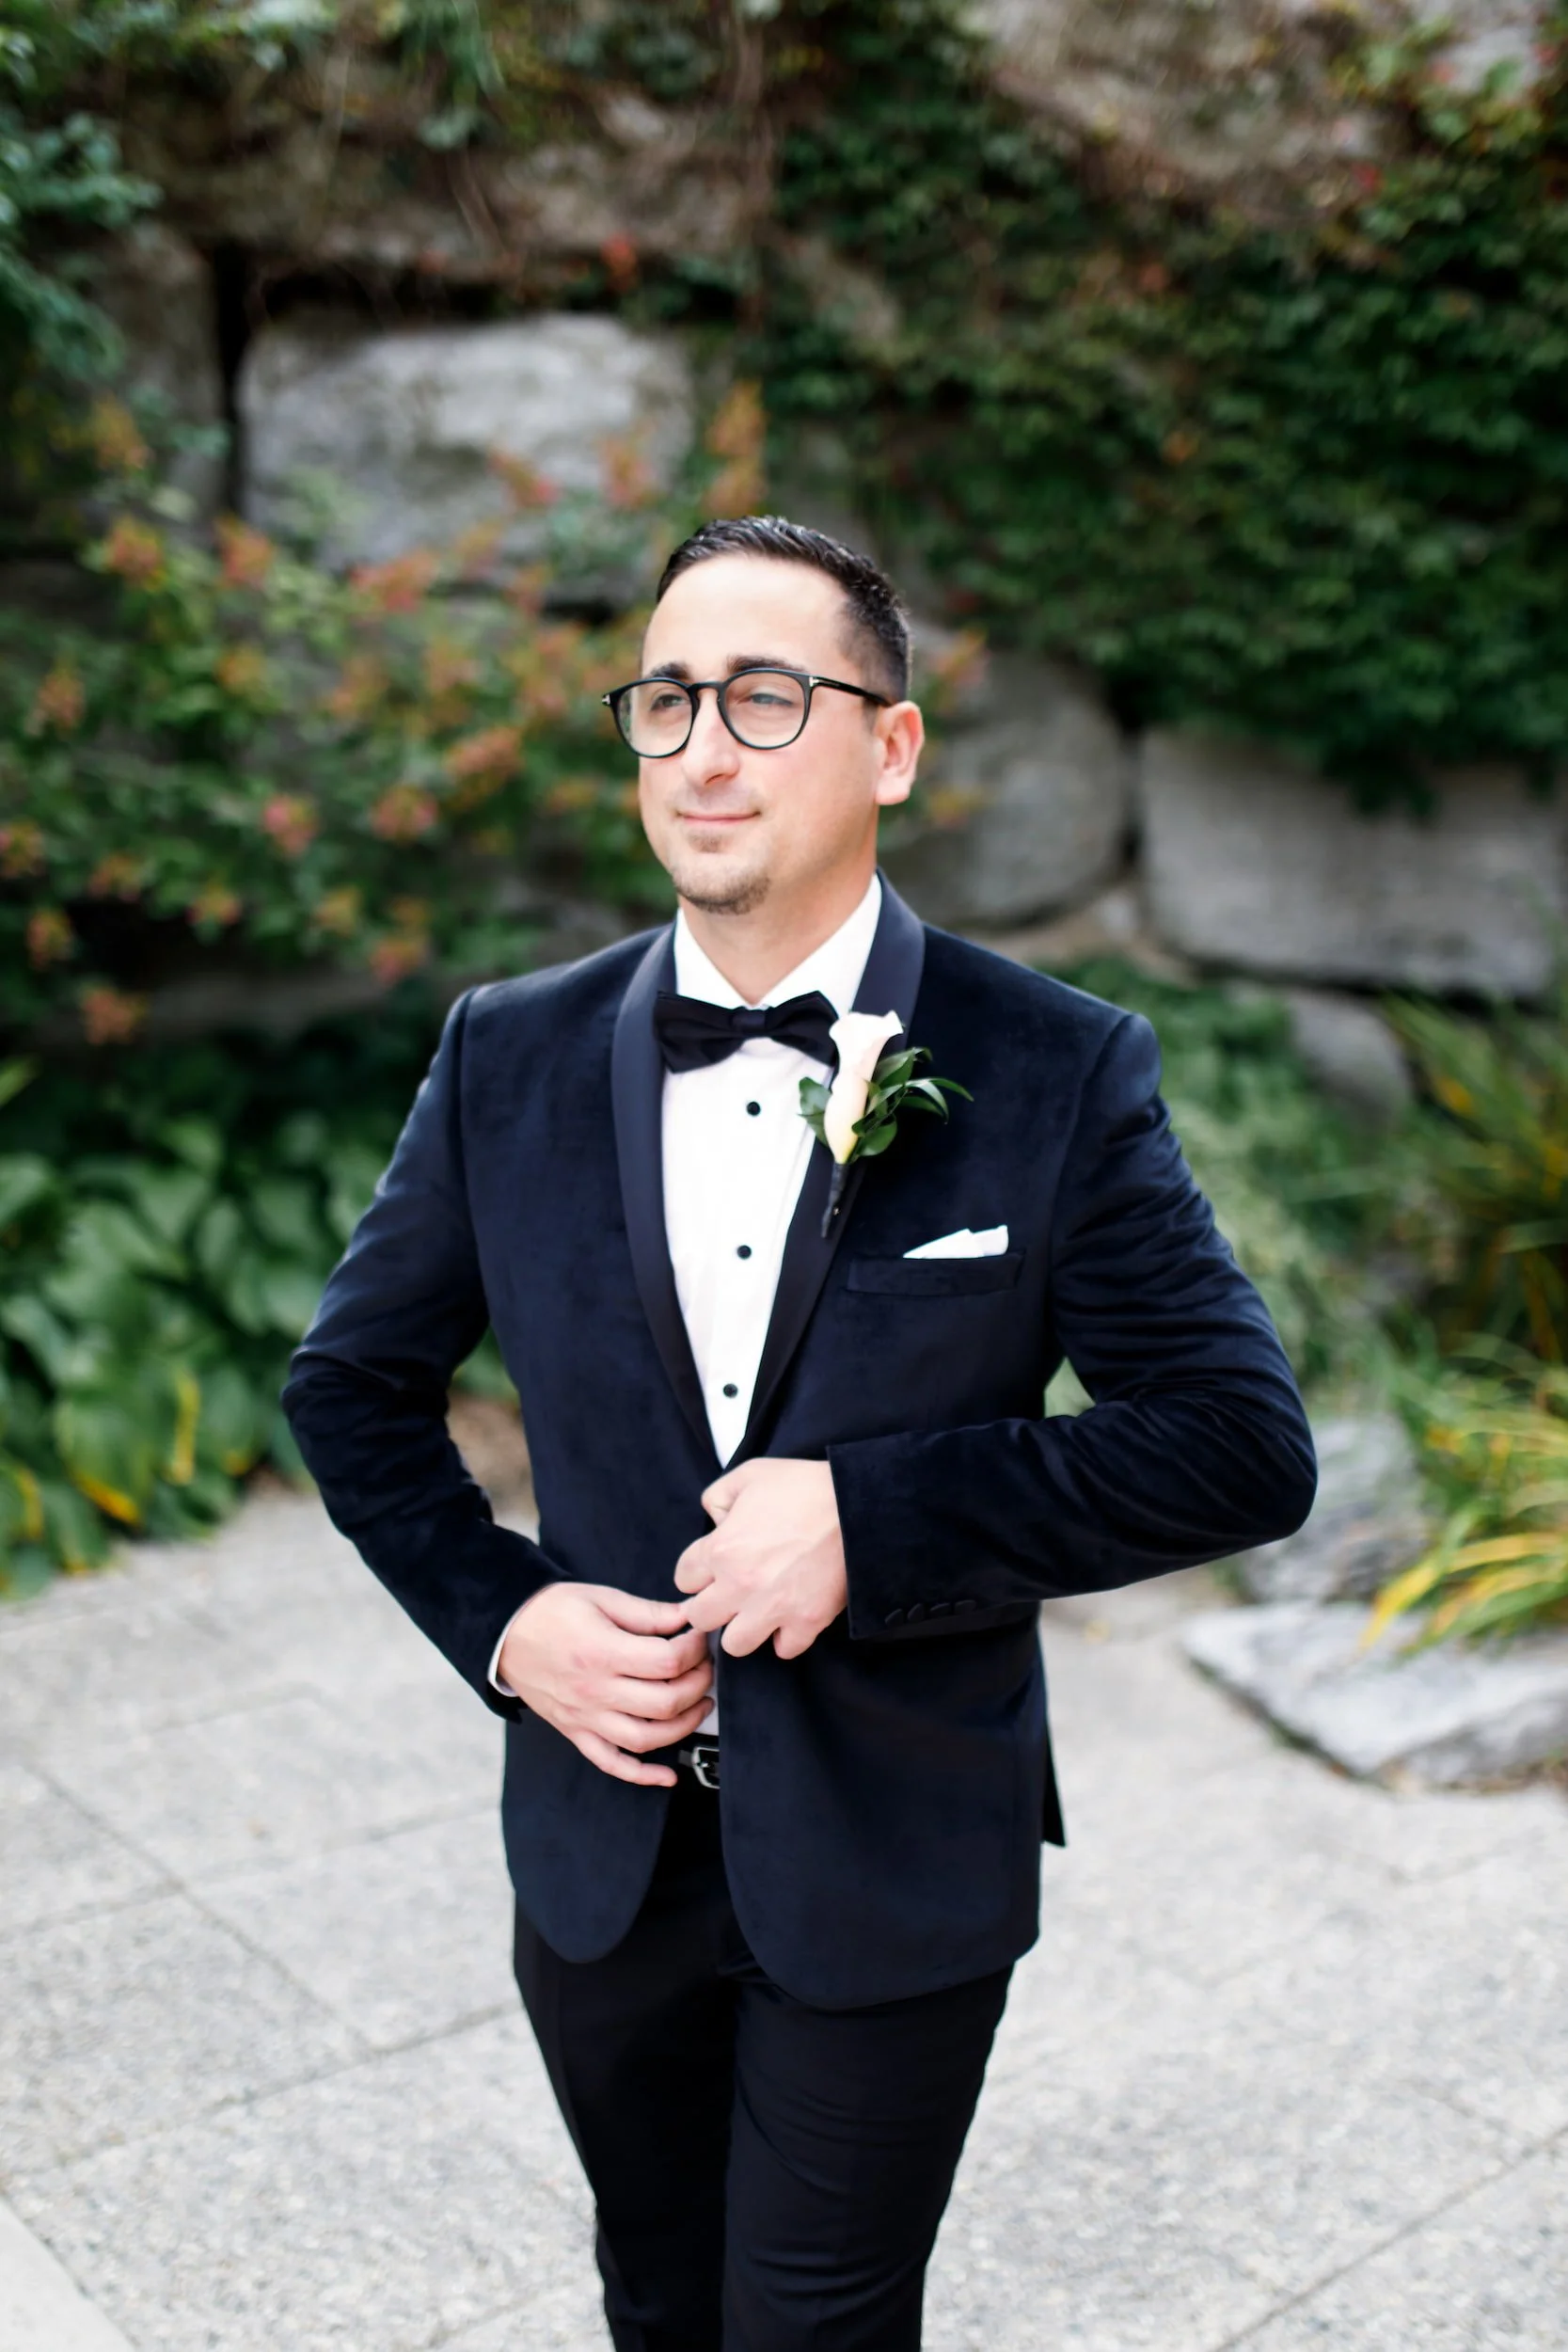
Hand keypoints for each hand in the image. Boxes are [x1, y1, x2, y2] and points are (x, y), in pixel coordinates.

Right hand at [497, 1583, 712, 1787]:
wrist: (505, 1632)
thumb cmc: (551, 1611)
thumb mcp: (602, 1599)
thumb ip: (648, 1613)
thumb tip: (689, 1617)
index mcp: (602, 1652)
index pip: (667, 1662)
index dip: (694, 1650)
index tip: (699, 1638)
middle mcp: (595, 1691)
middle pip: (664, 1703)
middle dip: (698, 1685)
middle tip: (704, 1668)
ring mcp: (585, 1717)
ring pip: (646, 1739)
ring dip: (684, 1726)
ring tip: (699, 1705)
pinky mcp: (575, 1732)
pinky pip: (611, 1763)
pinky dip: (642, 1775)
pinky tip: (667, 1775)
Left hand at [674, 1457, 846, 1660]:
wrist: (858, 1505)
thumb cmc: (804, 1487)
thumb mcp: (750, 1473)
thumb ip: (718, 1496)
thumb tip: (714, 1521)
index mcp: (722, 1549)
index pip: (684, 1578)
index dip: (699, 1570)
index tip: (715, 1566)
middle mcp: (740, 1585)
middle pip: (700, 1618)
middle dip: (712, 1604)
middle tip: (731, 1592)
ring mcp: (773, 1608)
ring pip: (736, 1644)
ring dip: (743, 1628)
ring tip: (758, 1611)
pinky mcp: (806, 1621)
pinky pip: (784, 1650)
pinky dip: (786, 1638)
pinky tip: (790, 1618)